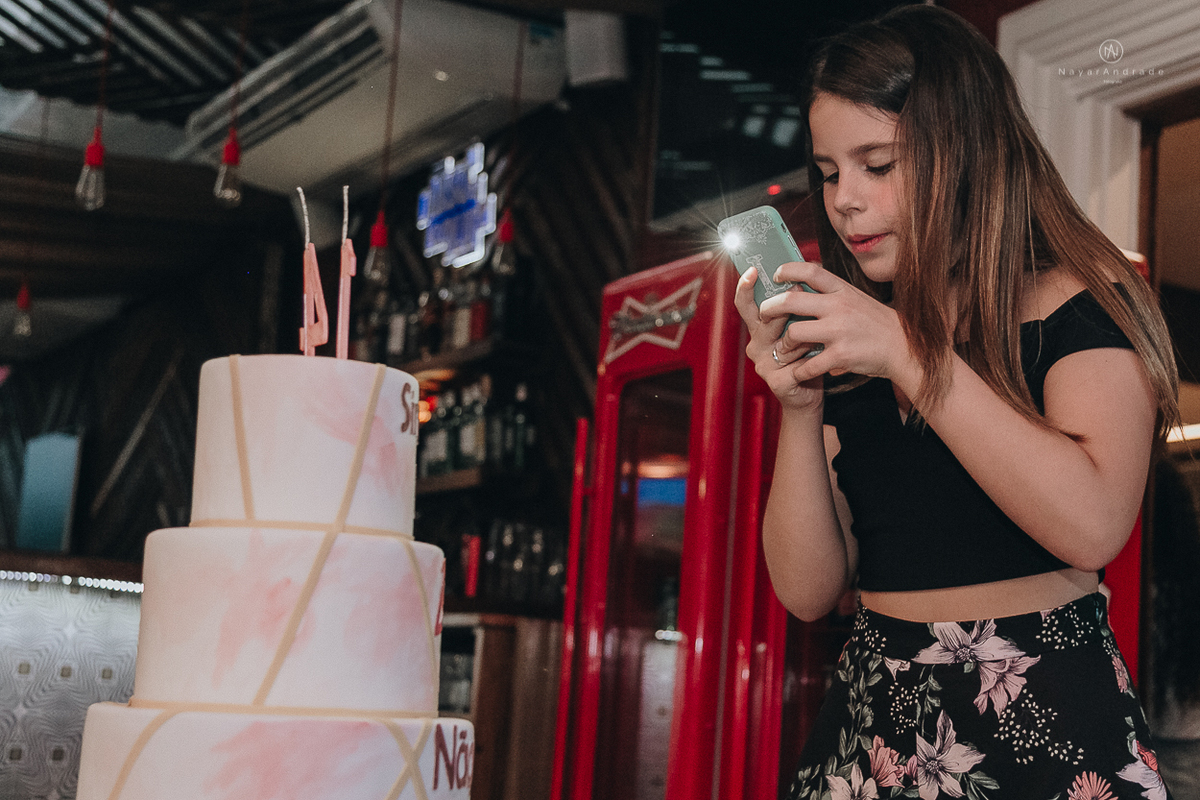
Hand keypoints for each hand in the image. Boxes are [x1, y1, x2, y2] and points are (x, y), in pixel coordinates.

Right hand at [733, 264, 825, 412]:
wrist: (810, 393)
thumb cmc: (808, 356)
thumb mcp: (801, 326)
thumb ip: (795, 306)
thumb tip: (800, 277)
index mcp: (759, 329)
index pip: (746, 304)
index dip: (745, 287)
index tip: (753, 270)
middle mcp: (756, 345)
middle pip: (765, 318)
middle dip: (784, 306)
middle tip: (799, 291)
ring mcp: (764, 364)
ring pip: (785, 339)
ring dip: (806, 336)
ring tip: (819, 337)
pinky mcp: (776, 381)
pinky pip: (797, 362)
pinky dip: (812, 358)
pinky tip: (820, 358)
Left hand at [738, 261, 917, 401]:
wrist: (904, 348)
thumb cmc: (877, 324)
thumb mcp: (856, 299)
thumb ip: (832, 292)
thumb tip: (804, 282)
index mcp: (842, 291)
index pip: (810, 271)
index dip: (788, 270)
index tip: (776, 275)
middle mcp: (839, 307)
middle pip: (791, 300)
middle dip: (769, 308)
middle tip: (763, 314)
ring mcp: (838, 331)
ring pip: (794, 333)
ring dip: (784, 344)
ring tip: (784, 349)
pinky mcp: (840, 355)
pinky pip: (808, 365)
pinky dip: (800, 371)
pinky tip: (800, 371)